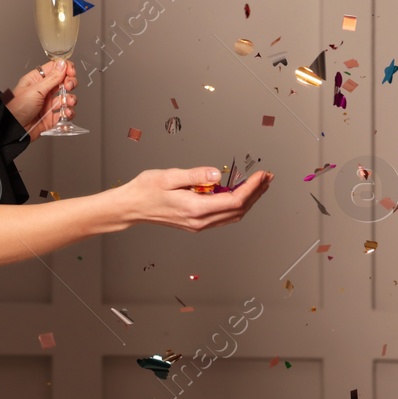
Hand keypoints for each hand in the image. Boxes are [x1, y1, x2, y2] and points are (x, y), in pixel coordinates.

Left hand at [3, 60, 76, 137]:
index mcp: (37, 79)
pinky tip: (66, 113)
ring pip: (67, 97)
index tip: (71, 73)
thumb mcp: (35, 90)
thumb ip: (52, 78)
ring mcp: (49, 103)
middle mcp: (44, 90)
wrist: (13, 129)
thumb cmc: (16, 108)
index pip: (56, 68)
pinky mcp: (52, 117)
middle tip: (68, 87)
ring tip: (68, 102)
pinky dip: (69, 112)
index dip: (66, 68)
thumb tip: (62, 64)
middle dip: (70, 83)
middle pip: (64, 81)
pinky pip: (65, 112)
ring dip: (71, 99)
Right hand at [121, 167, 273, 231]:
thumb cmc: (145, 191)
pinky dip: (236, 204)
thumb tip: (218, 174)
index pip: (234, 200)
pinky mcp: (196, 223)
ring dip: (249, 200)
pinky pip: (224, 216)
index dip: (251, 188)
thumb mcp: (168, 176)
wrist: (131, 207)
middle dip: (256, 193)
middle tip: (266, 177)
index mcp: (195, 208)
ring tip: (258, 184)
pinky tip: (237, 193)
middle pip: (239, 210)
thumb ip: (195, 175)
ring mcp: (199, 224)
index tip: (260, 175)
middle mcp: (200, 221)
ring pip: (233, 215)